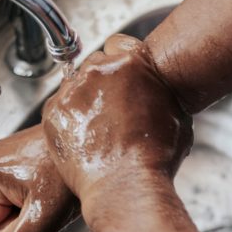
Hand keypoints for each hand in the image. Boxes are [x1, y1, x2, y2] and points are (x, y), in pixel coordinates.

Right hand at [0, 124, 79, 231]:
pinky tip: (55, 183)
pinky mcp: (21, 152)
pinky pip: (22, 186)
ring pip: (12, 201)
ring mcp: (6, 153)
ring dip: (32, 204)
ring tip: (54, 191)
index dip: (15, 231)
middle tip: (49, 203)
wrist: (97, 148)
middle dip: (24, 216)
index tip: (39, 215)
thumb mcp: (43, 218)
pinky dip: (39, 190)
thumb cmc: (71, 174)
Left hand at [42, 34, 192, 216]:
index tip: (121, 78)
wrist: (126, 186)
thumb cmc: (155, 158)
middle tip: (111, 110)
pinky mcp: (54, 113)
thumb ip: (162, 95)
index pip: (119, 44)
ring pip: (75, 86)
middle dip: (102, 83)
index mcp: (132, 63)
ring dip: (84, 101)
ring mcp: (73, 91)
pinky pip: (59, 108)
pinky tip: (84, 139)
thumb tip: (160, 94)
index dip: (120, 64)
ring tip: (98, 130)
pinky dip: (68, 120)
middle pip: (95, 64)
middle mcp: (99, 70)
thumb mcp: (177, 117)